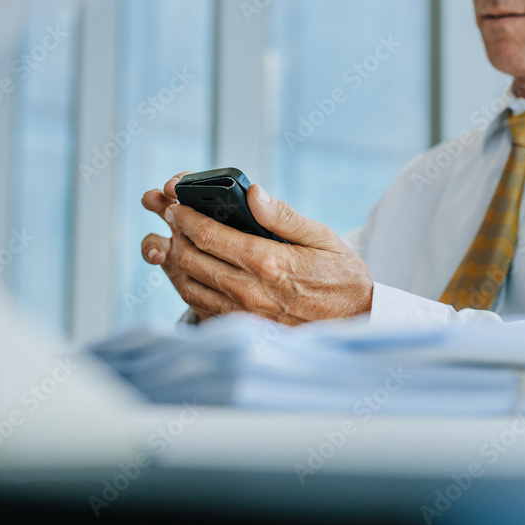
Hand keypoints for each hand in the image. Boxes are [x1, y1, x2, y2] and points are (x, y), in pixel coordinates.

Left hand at [147, 176, 373, 324]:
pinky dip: (187, 288)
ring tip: (170, 242)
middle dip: (173, 233)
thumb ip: (282, 216)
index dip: (184, 215)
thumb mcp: (321, 237)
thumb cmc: (341, 277)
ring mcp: (244, 315)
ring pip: (190, 286)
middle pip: (191, 259)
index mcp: (268, 262)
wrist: (356, 322)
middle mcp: (251, 291)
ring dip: (174, 262)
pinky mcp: (244, 331)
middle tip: (167, 216)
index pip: (208, 234)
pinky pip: (201, 309)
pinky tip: (188, 274)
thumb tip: (251, 193)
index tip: (174, 202)